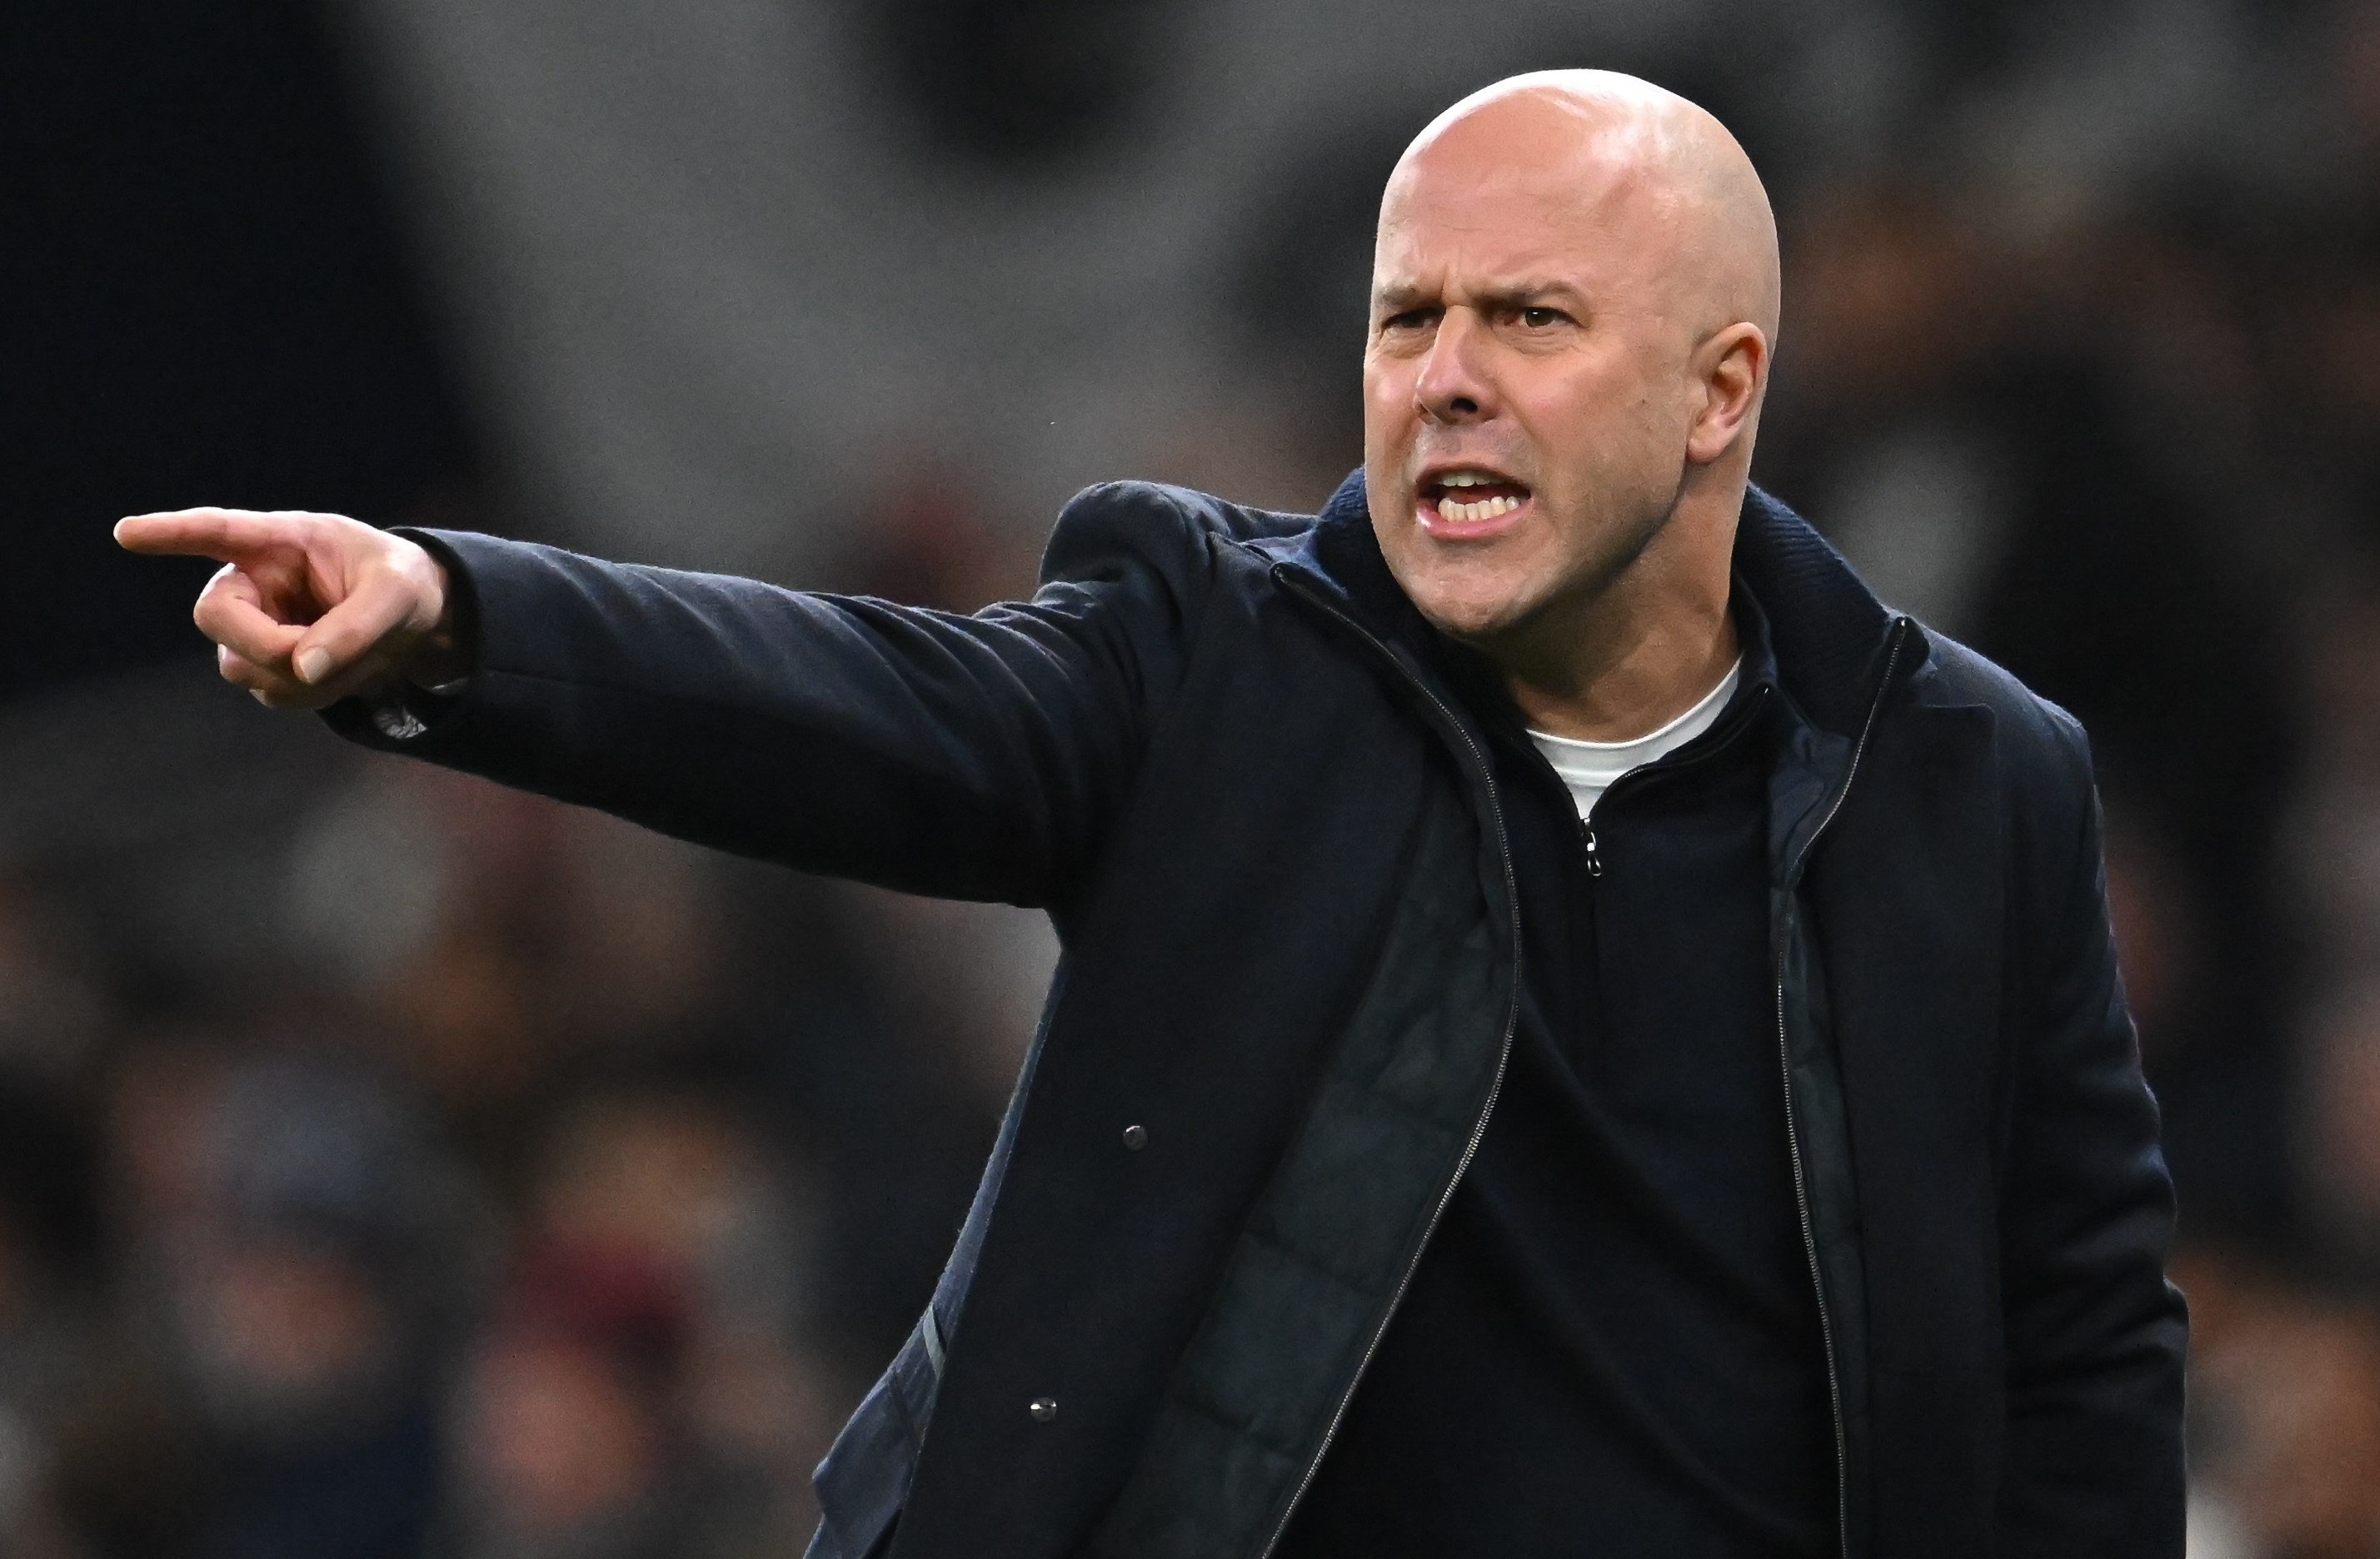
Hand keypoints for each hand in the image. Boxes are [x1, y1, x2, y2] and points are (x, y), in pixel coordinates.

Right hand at [114, 507, 461, 708]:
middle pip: (215, 617)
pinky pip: (274, 692)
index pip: (218, 531)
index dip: (172, 533)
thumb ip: (356, 627)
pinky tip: (344, 672)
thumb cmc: (403, 586)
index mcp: (282, 540)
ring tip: (358, 654)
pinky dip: (316, 694)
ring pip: (243, 666)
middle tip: (316, 661)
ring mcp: (253, 625)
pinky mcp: (264, 663)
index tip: (126, 533)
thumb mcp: (398, 596)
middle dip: (264, 646)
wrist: (417, 621)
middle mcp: (254, 581)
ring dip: (304, 675)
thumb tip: (302, 668)